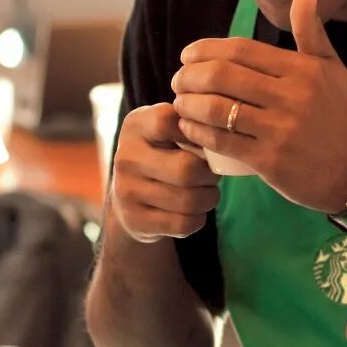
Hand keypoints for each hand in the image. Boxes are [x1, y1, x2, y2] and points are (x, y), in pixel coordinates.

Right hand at [109, 102, 221, 242]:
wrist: (128, 198)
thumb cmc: (160, 154)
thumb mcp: (165, 131)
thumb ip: (190, 126)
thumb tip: (220, 139)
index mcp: (136, 126)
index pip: (167, 122)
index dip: (196, 132)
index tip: (203, 142)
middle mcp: (126, 157)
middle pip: (186, 169)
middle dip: (210, 175)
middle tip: (213, 175)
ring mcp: (127, 191)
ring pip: (188, 200)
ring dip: (208, 198)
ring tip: (207, 192)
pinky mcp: (135, 220)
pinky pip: (183, 224)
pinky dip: (198, 219)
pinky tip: (194, 211)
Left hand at [172, 0, 346, 213]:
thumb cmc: (339, 116)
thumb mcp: (331, 69)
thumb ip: (311, 30)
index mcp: (302, 69)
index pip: (241, 50)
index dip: (205, 49)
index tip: (188, 55)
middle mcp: (291, 96)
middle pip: (222, 75)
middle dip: (189, 75)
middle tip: (178, 80)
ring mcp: (280, 129)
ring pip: (216, 108)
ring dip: (187, 104)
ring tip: (179, 103)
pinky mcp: (269, 160)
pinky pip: (221, 141)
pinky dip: (196, 132)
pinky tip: (187, 127)